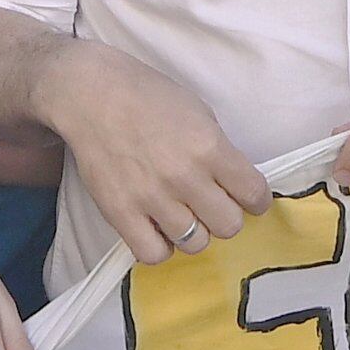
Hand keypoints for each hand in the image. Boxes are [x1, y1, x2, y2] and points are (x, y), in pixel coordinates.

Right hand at [50, 56, 275, 264]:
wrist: (92, 95)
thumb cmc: (148, 96)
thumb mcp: (199, 112)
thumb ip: (219, 150)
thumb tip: (235, 184)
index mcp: (210, 147)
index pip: (254, 193)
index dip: (256, 199)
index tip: (247, 198)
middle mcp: (185, 176)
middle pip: (229, 225)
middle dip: (225, 215)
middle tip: (211, 204)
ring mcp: (152, 198)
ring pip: (196, 243)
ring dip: (194, 231)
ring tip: (182, 215)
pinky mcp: (120, 213)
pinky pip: (154, 254)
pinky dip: (161, 246)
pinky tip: (158, 228)